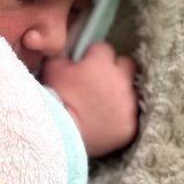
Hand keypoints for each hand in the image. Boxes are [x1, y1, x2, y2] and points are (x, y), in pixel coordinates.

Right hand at [41, 42, 138, 157]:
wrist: (59, 135)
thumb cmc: (54, 99)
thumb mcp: (53, 68)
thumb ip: (67, 57)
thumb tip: (73, 58)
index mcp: (102, 63)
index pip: (103, 48)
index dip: (93, 56)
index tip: (85, 65)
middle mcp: (121, 80)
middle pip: (126, 64)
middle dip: (115, 69)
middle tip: (100, 81)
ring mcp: (129, 104)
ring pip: (131, 91)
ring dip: (120, 94)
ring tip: (104, 104)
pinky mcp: (131, 126)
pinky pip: (130, 116)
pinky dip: (121, 117)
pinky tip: (107, 121)